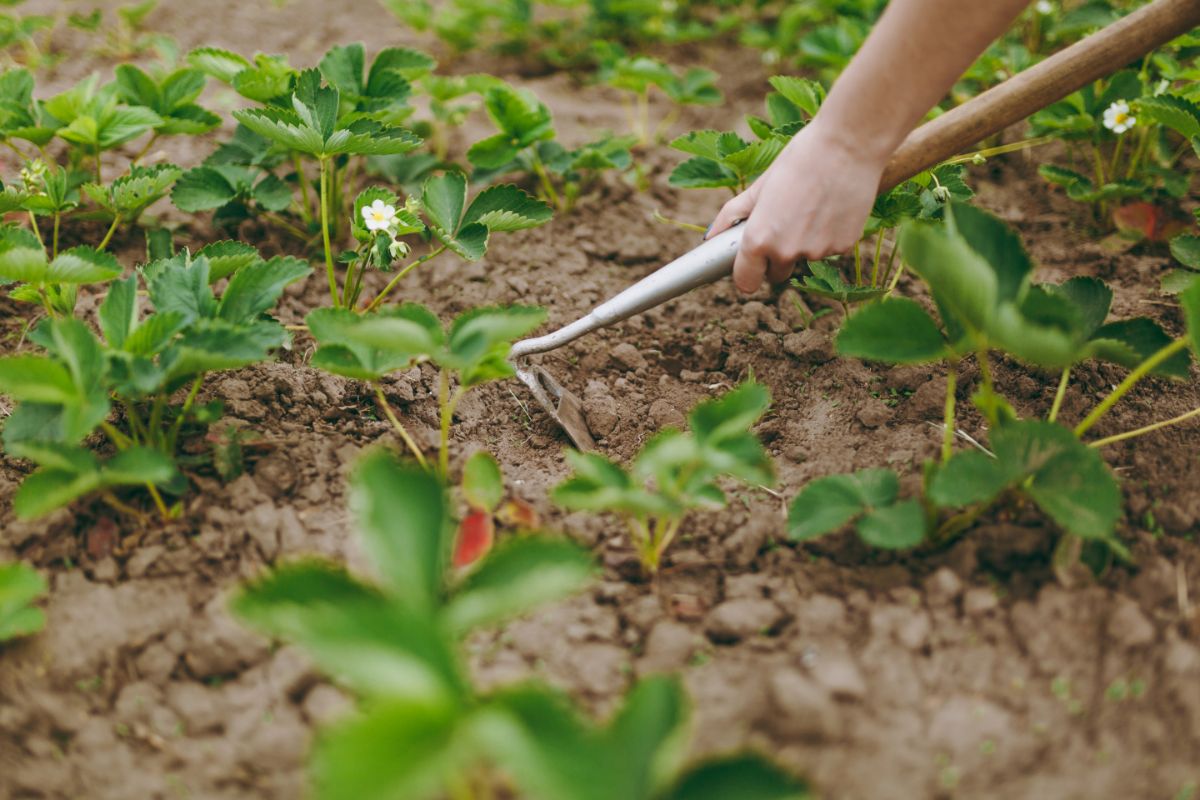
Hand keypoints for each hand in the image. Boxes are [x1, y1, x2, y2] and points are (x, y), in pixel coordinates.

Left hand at [707, 121, 886, 293]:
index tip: (753, 264)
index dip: (748, 273)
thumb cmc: (800, 159)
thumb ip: (732, 215)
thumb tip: (710, 236)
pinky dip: (829, 235)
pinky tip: (832, 207)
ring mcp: (817, 252)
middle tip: (786, 223)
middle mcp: (786, 252)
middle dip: (778, 257)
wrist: (848, 144)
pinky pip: (830, 249)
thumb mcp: (760, 185)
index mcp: (759, 239)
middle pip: (777, 273)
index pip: (746, 282)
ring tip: (813, 206)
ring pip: (806, 258)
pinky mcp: (844, 247)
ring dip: (806, 242)